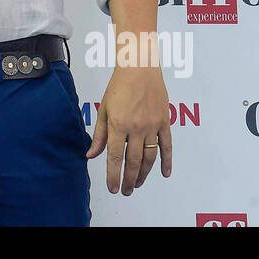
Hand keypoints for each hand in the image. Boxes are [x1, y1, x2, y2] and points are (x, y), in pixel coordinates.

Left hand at [87, 62, 171, 194]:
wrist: (139, 67)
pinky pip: (167, 146)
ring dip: (144, 174)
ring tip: (138, 184)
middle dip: (129, 179)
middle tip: (126, 191)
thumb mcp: (104, 109)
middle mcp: (136, 127)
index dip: (113, 175)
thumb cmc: (119, 86)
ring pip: (149, 157)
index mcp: (118, 124)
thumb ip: (99, 134)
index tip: (113, 187)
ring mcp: (152, 126)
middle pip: (133, 161)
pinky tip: (164, 173)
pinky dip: (167, 161)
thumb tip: (91, 155)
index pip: (114, 156)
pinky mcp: (164, 122)